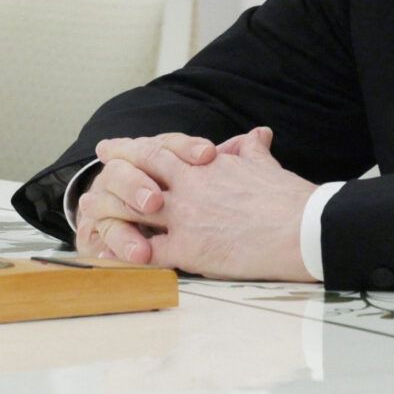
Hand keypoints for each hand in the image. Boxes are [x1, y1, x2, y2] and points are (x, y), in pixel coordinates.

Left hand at [79, 127, 316, 281]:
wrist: (305, 228)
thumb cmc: (290, 199)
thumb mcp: (265, 165)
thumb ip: (251, 150)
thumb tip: (255, 134)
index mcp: (205, 165)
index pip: (158, 149)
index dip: (130, 148)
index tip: (111, 148)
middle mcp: (189, 185)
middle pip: (135, 173)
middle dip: (109, 175)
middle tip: (89, 183)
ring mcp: (185, 216)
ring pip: (131, 210)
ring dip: (108, 214)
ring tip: (90, 219)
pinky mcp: (190, 249)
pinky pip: (147, 251)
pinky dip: (126, 254)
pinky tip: (113, 258)